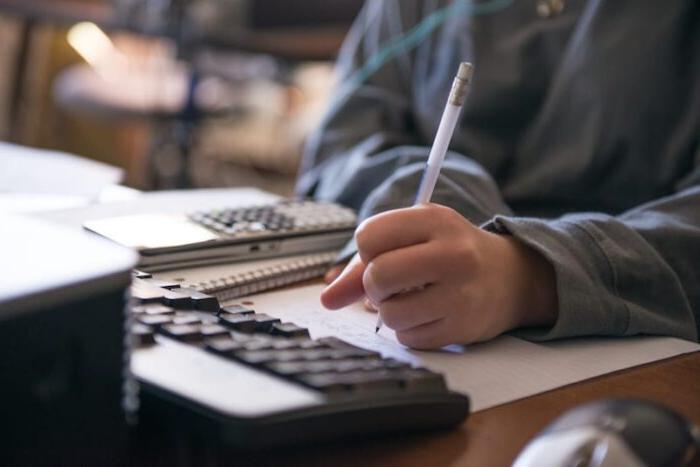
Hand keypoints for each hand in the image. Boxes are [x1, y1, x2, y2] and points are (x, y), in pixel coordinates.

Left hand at [321, 204, 557, 348]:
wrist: (509, 277)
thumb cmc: (449, 252)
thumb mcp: (414, 238)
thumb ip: (363, 264)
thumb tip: (327, 298)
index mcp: (435, 219)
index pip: (369, 235)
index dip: (367, 250)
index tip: (381, 253)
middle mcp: (452, 253)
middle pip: (378, 275)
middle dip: (373, 284)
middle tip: (388, 283)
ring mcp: (461, 293)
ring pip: (389, 313)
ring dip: (389, 311)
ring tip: (409, 299)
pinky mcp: (464, 328)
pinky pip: (408, 337)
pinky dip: (408, 329)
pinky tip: (427, 314)